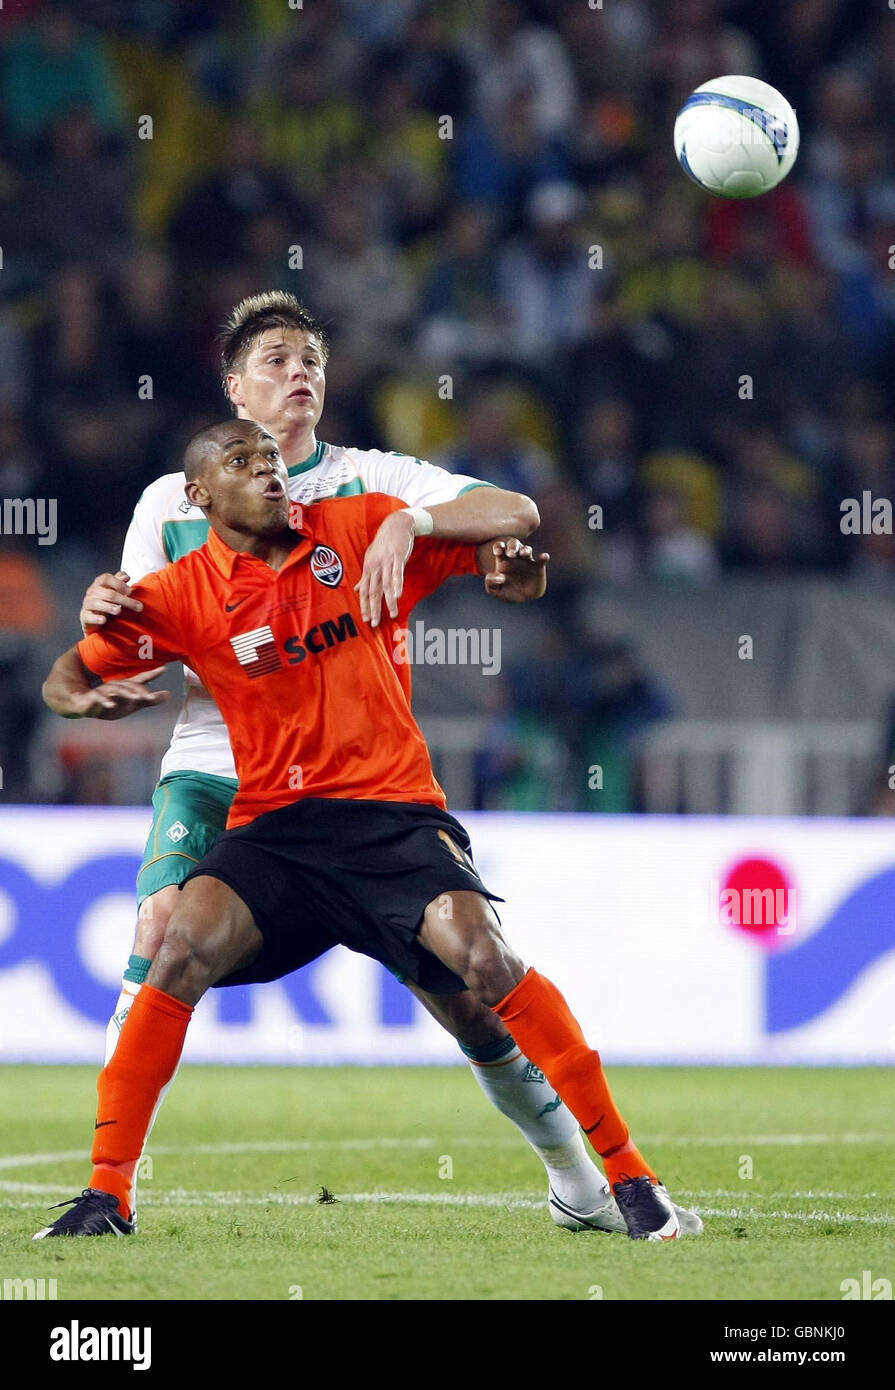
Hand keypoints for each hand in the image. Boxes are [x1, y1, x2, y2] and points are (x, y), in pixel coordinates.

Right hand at [64, 667, 170, 719]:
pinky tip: (111, 705)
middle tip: (150, 697)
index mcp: (125, 688)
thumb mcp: (132, 703)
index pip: (140, 679)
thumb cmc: (111, 703)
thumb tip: (170, 695)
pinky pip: (98, 699)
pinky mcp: (91, 699)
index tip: (164, 669)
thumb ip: (150, 700)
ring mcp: (103, 692)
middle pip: (128, 686)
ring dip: (125, 694)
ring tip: (136, 699)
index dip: (152, 674)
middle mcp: (115, 687)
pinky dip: (105, 702)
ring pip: (114, 691)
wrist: (81, 704)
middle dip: (139, 691)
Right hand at [80, 571, 142, 633]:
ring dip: (109, 607)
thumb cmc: (105, 601)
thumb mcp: (113, 591)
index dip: (119, 583)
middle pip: (108, 593)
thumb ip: (119, 583)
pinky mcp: (85, 616)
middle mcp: (92, 592)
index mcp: (99, 584)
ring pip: (97, 603)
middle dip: (123, 599)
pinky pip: (88, 616)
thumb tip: (125, 576)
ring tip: (119, 610)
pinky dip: (96, 618)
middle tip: (138, 606)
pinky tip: (103, 620)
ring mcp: (87, 604)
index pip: (106, 578)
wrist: (92, 617)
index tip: (130, 591)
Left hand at [355, 510, 414, 626]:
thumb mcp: (371, 558)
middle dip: (373, 608)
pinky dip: (397, 584)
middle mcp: (375, 566)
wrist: (396, 525)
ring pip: (386, 585)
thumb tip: (357, 589)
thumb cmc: (384, 543)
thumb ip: (365, 576)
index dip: (364, 605)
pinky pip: (397, 573)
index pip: (363, 590)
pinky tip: (398, 595)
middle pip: (373, 591)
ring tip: (392, 614)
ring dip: (389, 601)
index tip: (365, 619)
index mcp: (368, 568)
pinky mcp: (398, 557)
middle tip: (374, 623)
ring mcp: (386, 562)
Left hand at [484, 539, 549, 602]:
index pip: (499, 548)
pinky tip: (544, 556)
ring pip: (527, 549)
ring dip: (526, 550)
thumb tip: (499, 576)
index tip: (498, 551)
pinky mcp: (538, 568)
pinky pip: (542, 560)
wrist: (520, 599)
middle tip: (511, 553)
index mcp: (503, 559)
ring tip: (524, 553)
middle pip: (513, 545)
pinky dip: (544, 557)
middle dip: (512, 547)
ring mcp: (527, 561)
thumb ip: (491, 582)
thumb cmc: (505, 591)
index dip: (498, 547)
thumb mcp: (494, 590)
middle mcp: (515, 557)